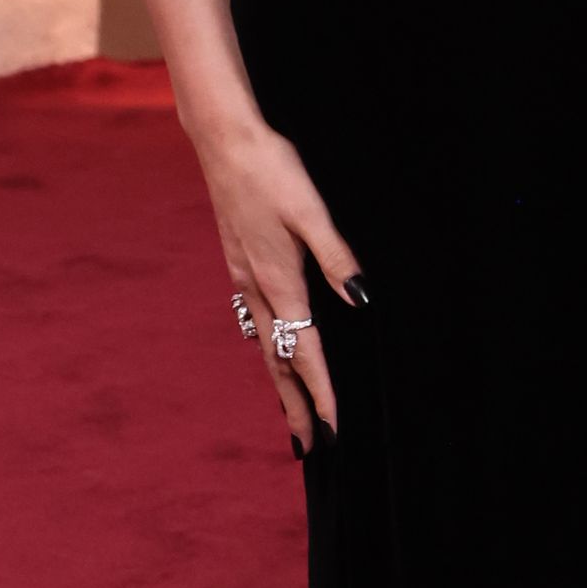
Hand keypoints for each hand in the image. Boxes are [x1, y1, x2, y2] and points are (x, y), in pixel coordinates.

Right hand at [193, 109, 363, 451]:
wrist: (224, 141)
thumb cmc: (272, 171)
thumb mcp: (312, 212)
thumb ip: (338, 258)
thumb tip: (362, 300)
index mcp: (280, 282)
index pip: (304, 352)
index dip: (321, 392)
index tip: (334, 429)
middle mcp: (257, 289)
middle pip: (279, 363)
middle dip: (296, 406)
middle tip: (310, 446)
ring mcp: (244, 278)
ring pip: (264, 345)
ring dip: (280, 383)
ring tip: (293, 413)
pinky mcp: (239, 264)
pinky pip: (254, 322)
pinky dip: (266, 349)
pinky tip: (270, 350)